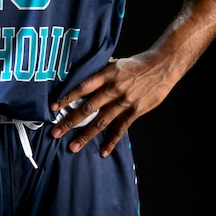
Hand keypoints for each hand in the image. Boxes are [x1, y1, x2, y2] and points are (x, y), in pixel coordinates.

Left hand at [50, 53, 171, 155]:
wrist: (163, 65)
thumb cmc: (138, 64)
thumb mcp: (116, 63)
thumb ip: (101, 73)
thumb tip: (83, 77)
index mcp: (107, 75)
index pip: (82, 87)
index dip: (67, 97)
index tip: (52, 107)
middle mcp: (113, 89)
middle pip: (87, 108)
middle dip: (69, 121)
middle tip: (55, 132)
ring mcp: (124, 102)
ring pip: (101, 121)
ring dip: (85, 135)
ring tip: (73, 146)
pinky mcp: (135, 111)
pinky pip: (120, 129)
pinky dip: (112, 141)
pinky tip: (103, 152)